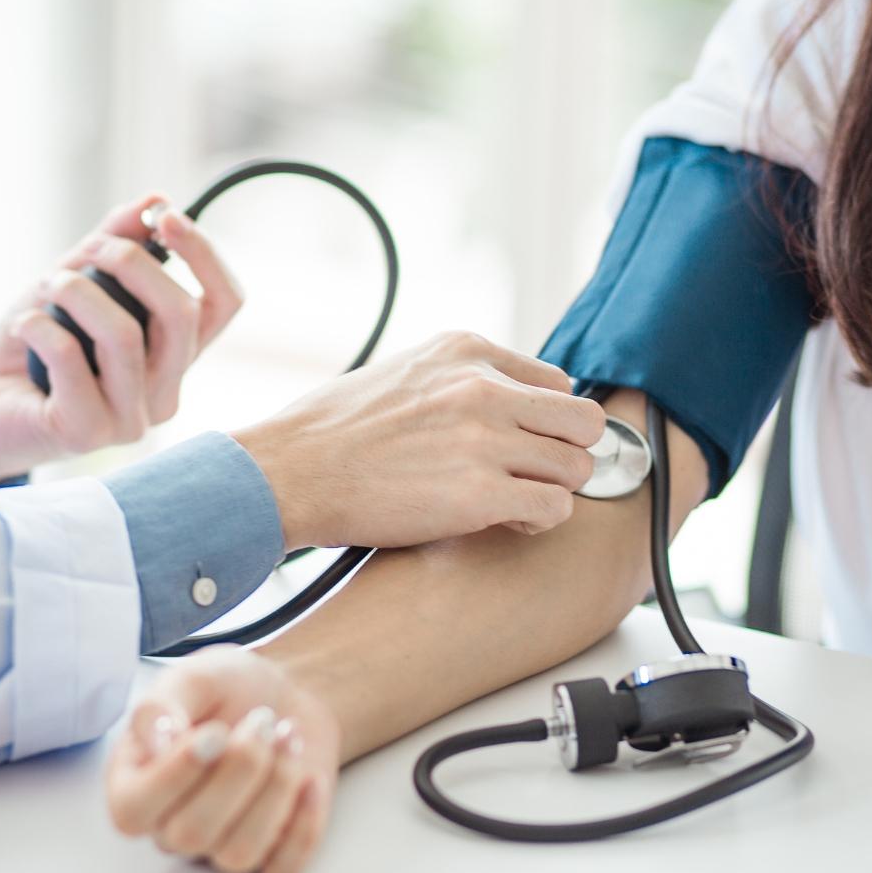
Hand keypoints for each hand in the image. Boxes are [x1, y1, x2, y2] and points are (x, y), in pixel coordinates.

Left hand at [0, 195, 241, 485]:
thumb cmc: (34, 346)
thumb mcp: (77, 281)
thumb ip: (116, 245)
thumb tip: (156, 198)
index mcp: (175, 356)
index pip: (225, 304)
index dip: (205, 255)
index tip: (165, 217)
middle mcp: (165, 391)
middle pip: (183, 315)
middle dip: (134, 263)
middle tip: (91, 249)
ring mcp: (132, 419)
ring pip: (126, 337)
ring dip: (78, 292)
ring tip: (49, 285)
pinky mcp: (87, 433)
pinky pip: (71, 360)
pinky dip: (40, 326)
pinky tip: (24, 324)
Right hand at [106, 649, 338, 872]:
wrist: (286, 692)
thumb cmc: (229, 688)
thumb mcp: (192, 677)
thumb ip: (161, 705)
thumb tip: (157, 742)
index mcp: (136, 781)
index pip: (132, 811)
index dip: (175, 776)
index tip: (215, 731)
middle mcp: (171, 824)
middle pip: (192, 833)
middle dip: (240, 768)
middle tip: (263, 719)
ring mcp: (220, 844)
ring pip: (239, 853)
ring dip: (275, 787)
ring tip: (289, 735)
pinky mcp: (269, 852)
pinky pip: (282, 869)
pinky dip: (304, 822)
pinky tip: (310, 777)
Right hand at [234, 331, 604, 549]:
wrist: (288, 471)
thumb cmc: (332, 431)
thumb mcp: (402, 372)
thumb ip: (458, 379)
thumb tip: (504, 402)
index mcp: (465, 350)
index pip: (557, 381)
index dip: (546, 420)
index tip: (524, 443)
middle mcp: (483, 386)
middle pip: (583, 421)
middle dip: (566, 453)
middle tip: (533, 475)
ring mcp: (485, 439)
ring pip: (578, 467)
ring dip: (553, 490)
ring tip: (514, 502)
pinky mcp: (480, 493)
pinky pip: (556, 508)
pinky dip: (538, 521)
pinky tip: (505, 521)